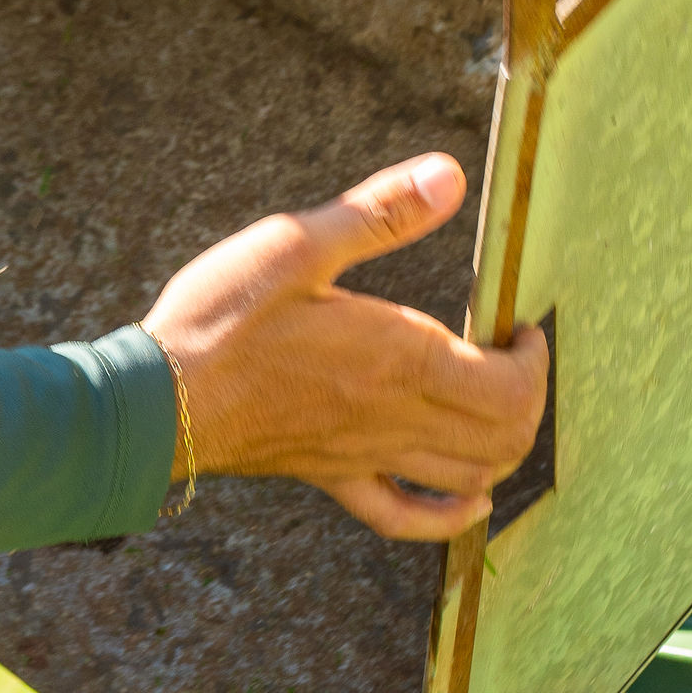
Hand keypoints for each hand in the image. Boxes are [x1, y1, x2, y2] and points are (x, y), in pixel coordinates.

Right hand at [142, 154, 548, 539]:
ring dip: (502, 447)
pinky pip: (405, 517)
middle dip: (528, 400)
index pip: (511, 387)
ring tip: (493, 404)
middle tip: (513, 359)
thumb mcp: (296, 244)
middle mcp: (395, 417)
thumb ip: (381, 212)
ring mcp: (365, 455)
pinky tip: (467, 496)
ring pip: (469, 478)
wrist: (156, 399)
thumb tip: (451, 176)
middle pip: (505, 438)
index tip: (522, 328)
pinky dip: (450, 515)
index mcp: (402, 359)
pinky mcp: (330, 477)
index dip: (535, 361)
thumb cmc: (220, 319)